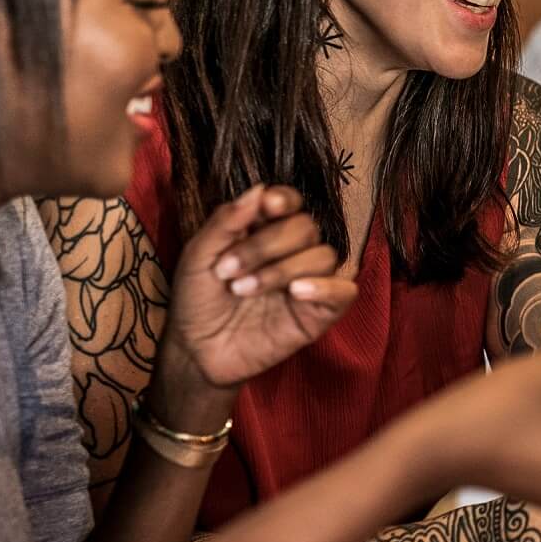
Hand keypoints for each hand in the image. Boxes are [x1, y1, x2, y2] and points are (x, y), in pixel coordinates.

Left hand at [159, 185, 355, 408]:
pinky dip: (326, 287)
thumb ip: (225, 222)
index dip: (285, 200)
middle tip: (229, 271)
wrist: (196, 351)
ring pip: (325, 256)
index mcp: (264, 231)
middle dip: (267, 245)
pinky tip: (296, 292)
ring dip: (283, 269)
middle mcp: (292, 252)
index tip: (268, 208)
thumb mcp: (198, 257)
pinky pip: (344, 291)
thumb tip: (259, 190)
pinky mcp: (320, 313)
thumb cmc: (197, 301)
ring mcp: (309, 281)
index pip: (291, 202)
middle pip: (306, 227)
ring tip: (245, 290)